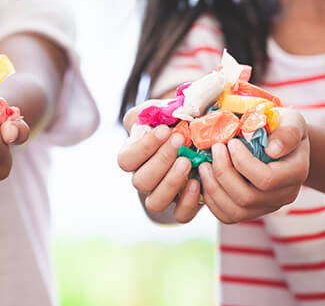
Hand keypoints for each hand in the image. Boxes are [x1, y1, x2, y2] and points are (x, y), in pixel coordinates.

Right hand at [118, 102, 203, 223]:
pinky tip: (198, 181)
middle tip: (180, 140)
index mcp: (132, 157)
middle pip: (140, 181)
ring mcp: (161, 194)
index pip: (126, 160)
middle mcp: (143, 179)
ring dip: (171, 182)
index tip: (163, 130)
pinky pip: (180, 215)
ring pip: (155, 202)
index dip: (143, 148)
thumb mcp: (159, 110)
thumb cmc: (172, 121)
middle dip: (161, 159)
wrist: (195, 136)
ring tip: (187, 161)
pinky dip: (188, 201)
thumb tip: (158, 115)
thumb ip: (152, 110)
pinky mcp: (182, 206)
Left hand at [198, 107, 308, 223]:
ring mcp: (266, 206)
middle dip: (223, 173)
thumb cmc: (282, 128)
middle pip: (247, 198)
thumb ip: (287, 133)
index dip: (243, 162)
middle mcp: (284, 196)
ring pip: (235, 211)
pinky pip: (226, 216)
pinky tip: (205, 179)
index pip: (267, 179)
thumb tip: (272, 150)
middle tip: (214, 149)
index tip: (231, 143)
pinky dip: (211, 199)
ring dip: (213, 187)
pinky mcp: (250, 211)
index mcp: (296, 173)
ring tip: (204, 165)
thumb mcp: (291, 122)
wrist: (280, 143)